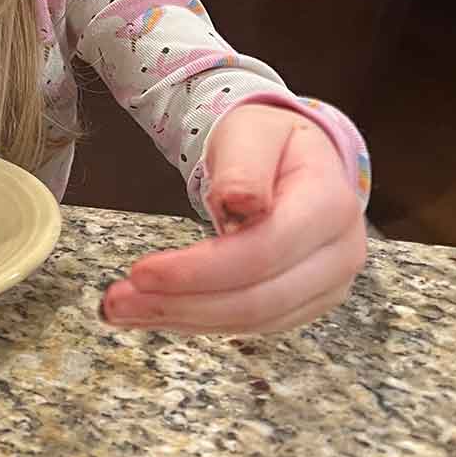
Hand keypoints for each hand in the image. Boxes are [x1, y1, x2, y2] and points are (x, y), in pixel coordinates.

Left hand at [99, 104, 366, 333]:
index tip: (140, 271)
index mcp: (330, 206)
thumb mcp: (251, 133)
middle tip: (115, 302)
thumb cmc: (268, 140)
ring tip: (121, 309)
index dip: (200, 270)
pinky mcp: (303, 303)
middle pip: (256, 299)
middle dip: (181, 304)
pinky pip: (248, 323)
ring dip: (181, 319)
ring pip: (250, 321)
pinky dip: (197, 320)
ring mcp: (325, 286)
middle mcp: (339, 255)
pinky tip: (155, 311)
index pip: (262, 252)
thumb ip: (245, 165)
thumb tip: (241, 201)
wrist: (293, 158)